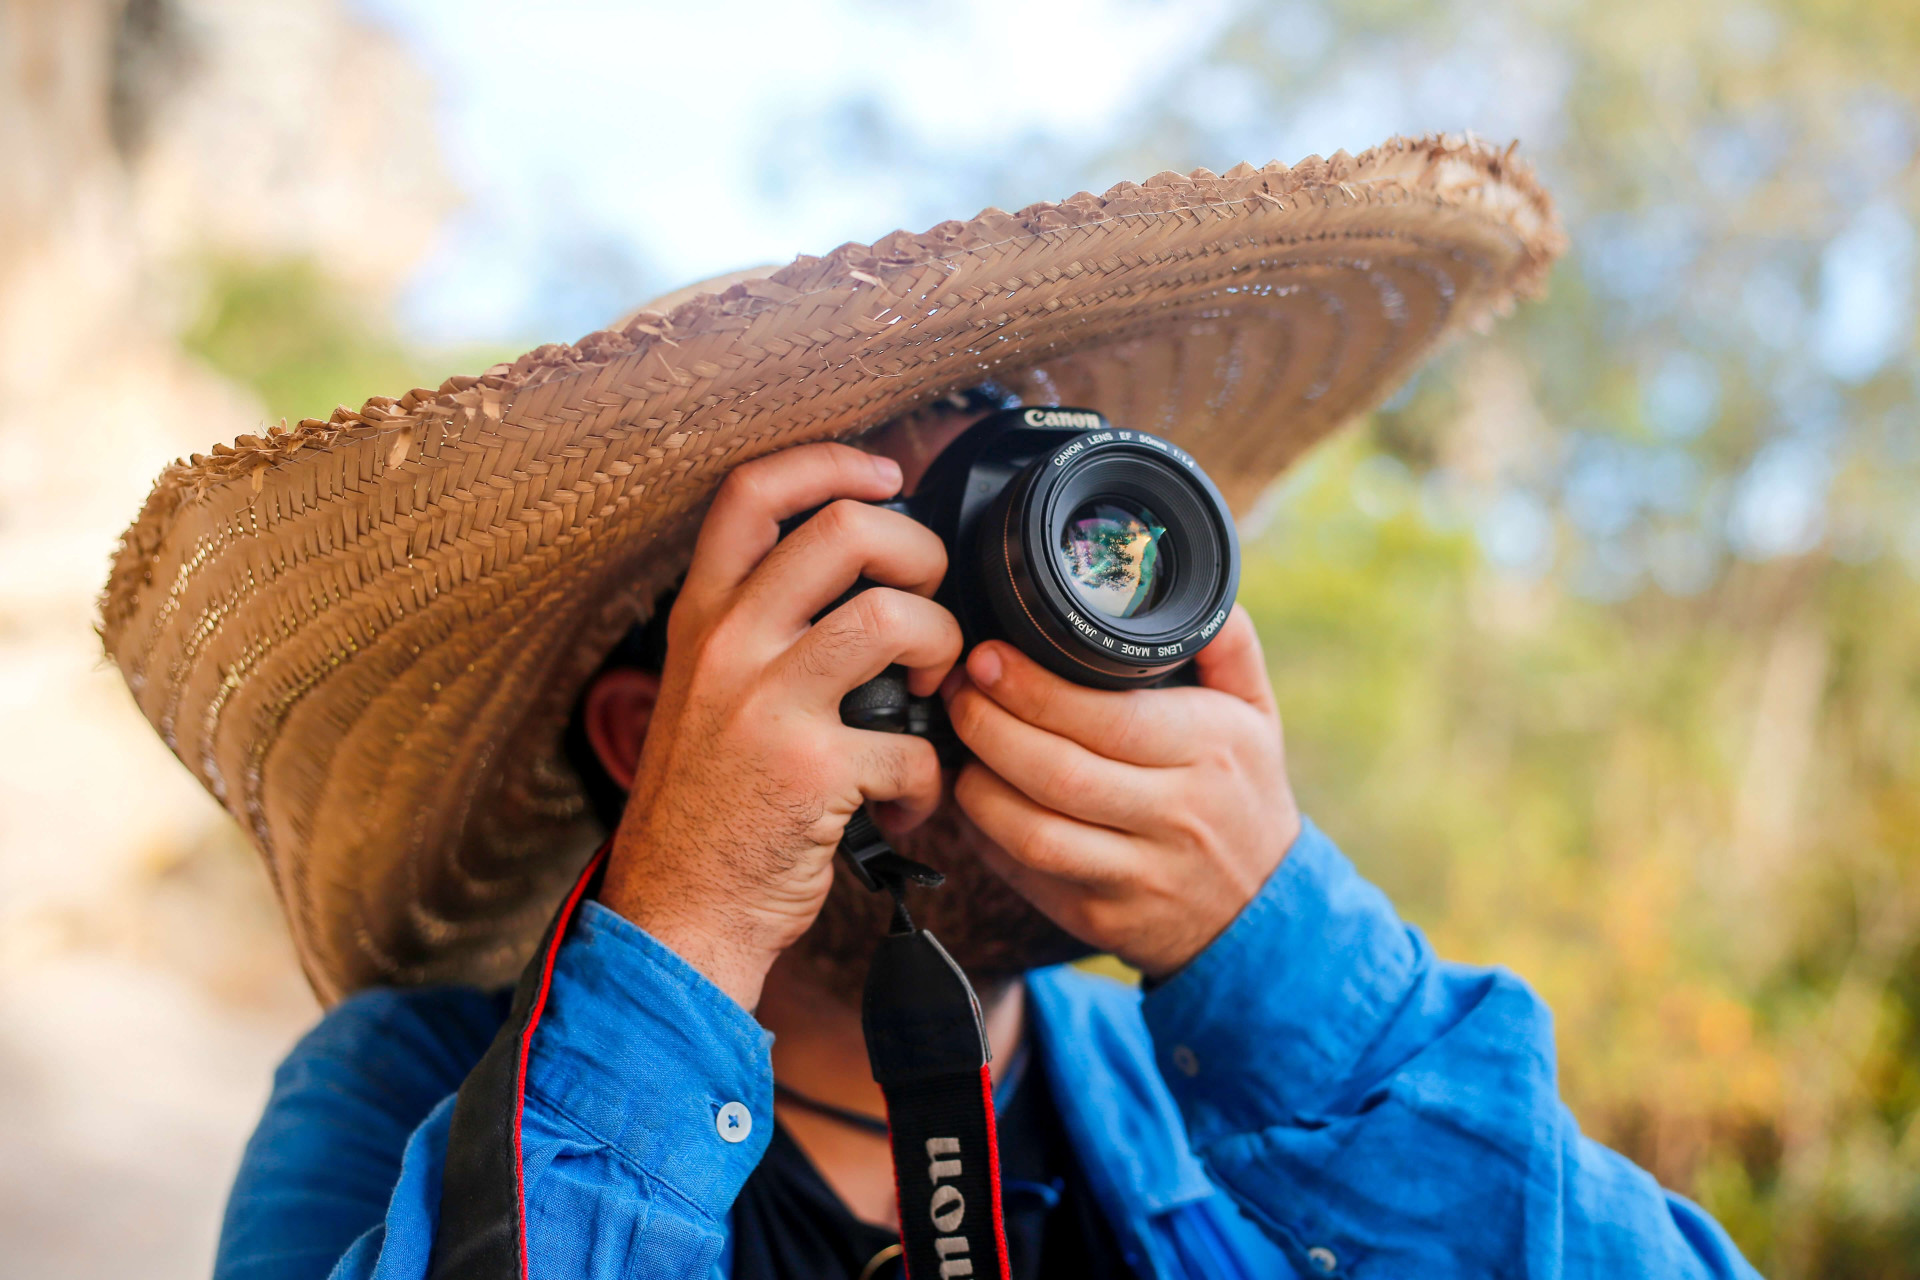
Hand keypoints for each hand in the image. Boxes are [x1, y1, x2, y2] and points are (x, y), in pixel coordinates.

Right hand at [599, 443, 961, 1009]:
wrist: (677, 914)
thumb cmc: (706, 809)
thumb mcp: (703, 695)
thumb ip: (759, 634)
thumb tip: (862, 584)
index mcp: (702, 620)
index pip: (751, 493)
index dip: (828, 464)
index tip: (884, 477)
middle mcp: (728, 647)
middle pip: (845, 530)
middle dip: (919, 553)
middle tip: (928, 602)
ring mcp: (766, 705)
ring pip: (891, 617)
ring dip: (941, 648)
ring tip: (933, 691)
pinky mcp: (810, 771)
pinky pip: (913, 745)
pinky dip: (932, 780)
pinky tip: (910, 804)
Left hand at [942, 606, 1299, 978]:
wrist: (1259, 908)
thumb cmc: (1242, 791)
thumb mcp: (1255, 713)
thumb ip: (1225, 644)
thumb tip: (1192, 584)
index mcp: (1209, 749)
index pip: (1108, 718)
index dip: (1034, 689)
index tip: (988, 658)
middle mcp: (1177, 814)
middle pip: (1060, 773)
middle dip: (990, 726)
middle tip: (957, 691)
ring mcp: (1139, 873)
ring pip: (1035, 832)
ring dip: (978, 786)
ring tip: (959, 745)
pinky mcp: (1102, 916)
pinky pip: (1028, 873)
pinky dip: (987, 835)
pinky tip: (975, 798)